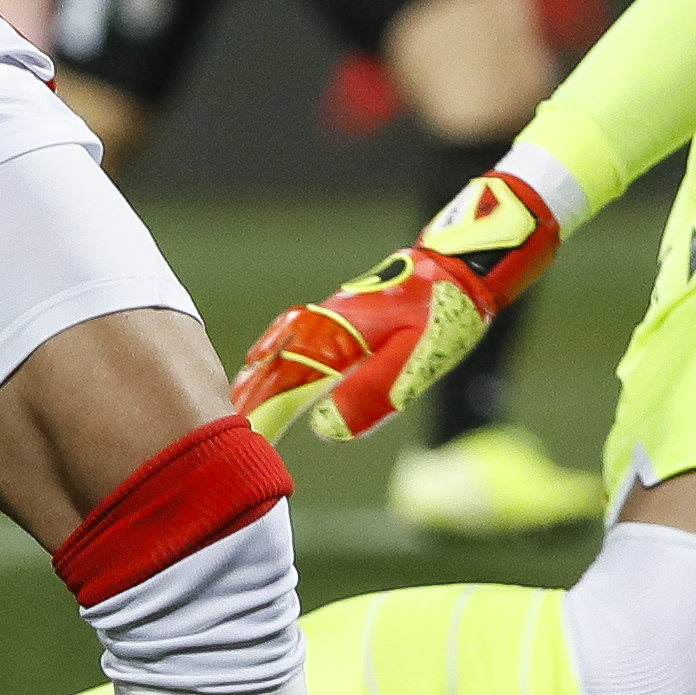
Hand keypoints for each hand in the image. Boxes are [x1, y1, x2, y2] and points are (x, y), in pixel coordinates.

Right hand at [232, 166, 567, 442]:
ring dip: (265, 369)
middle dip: (254, 387)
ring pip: (288, 342)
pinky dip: (283, 350)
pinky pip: (302, 332)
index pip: (287, 377)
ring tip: (247, 390)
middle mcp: (329, 322)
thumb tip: (323, 428)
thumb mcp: (411, 362)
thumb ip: (368, 394)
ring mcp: (337, 313)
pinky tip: (286, 358)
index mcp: (338, 337)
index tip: (242, 428)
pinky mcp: (351, 311)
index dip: (263, 405)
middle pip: (278, 358)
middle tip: (232, 415)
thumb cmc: (443, 315)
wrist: (464, 265)